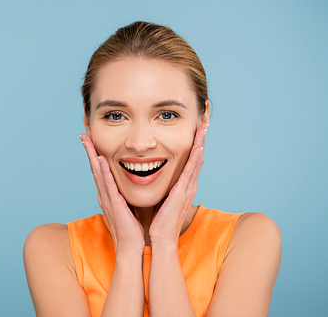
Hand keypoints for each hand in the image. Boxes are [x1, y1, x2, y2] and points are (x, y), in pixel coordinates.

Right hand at [80, 133, 145, 255]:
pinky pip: (107, 184)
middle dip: (89, 151)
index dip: (95, 156)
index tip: (91, 142)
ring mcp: (107, 199)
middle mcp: (104, 195)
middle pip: (94, 169)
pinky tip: (100, 159)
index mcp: (108, 195)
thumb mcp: (127, 208)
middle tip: (83, 135)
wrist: (130, 248)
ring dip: (92, 156)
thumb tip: (129, 188)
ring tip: (87, 141)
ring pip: (97, 173)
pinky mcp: (113, 204)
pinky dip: (102, 171)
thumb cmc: (131, 230)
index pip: (100, 172)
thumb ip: (125, 197)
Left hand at [149, 123, 208, 245]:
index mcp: (183, 187)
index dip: (194, 146)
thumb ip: (163, 188)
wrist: (160, 237)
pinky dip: (195, 159)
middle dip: (201, 140)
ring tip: (204, 128)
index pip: (190, 162)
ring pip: (196, 162)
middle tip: (204, 123)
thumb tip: (155, 178)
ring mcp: (187, 189)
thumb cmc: (159, 220)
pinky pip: (190, 172)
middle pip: (198, 158)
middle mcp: (188, 186)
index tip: (195, 131)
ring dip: (200, 144)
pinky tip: (198, 147)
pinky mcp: (183, 193)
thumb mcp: (162, 199)